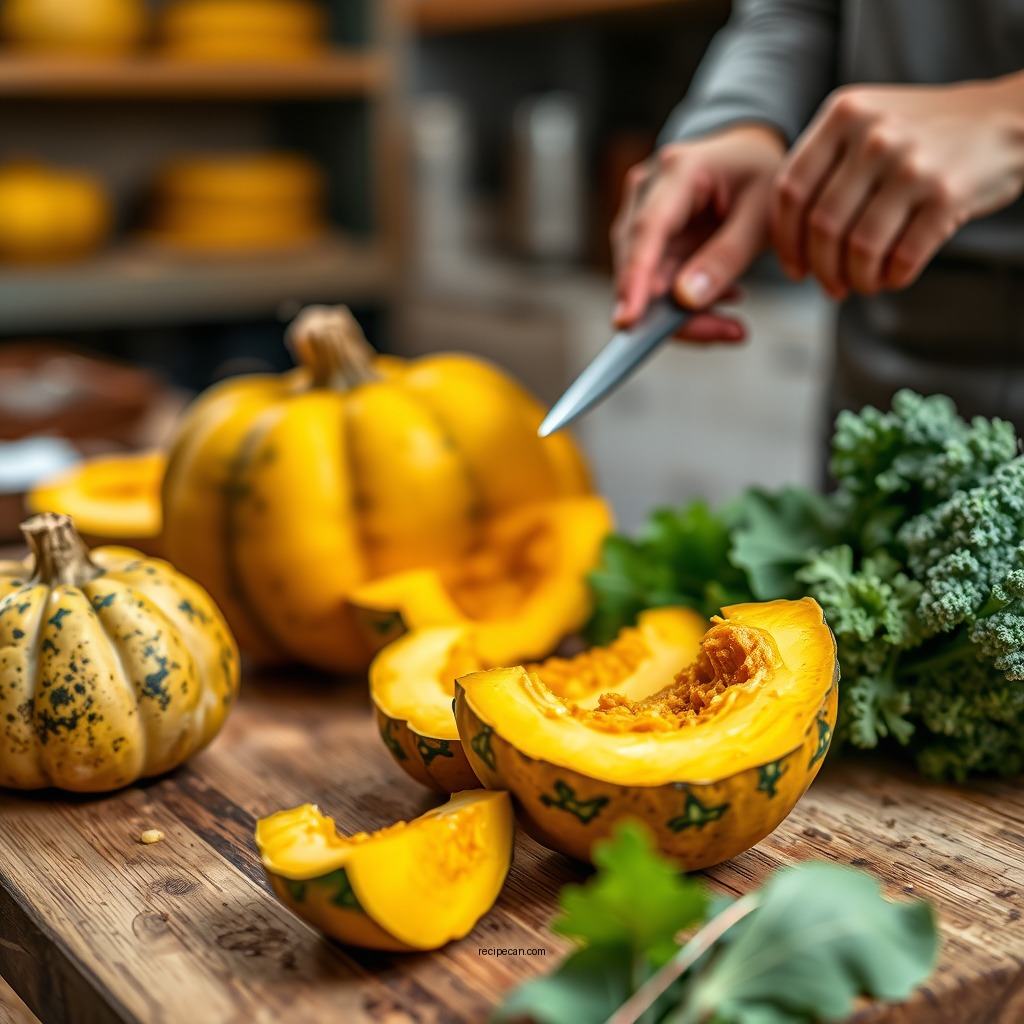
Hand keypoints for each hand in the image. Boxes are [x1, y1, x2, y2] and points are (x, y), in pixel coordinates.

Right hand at [612, 124, 785, 341]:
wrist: (748, 157)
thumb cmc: (760, 176)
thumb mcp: (763, 214)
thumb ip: (727, 256)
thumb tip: (686, 300)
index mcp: (680, 171)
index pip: (648, 230)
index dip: (635, 279)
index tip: (628, 322)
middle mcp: (647, 190)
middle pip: (640, 265)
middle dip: (675, 313)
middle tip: (728, 332)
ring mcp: (639, 215)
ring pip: (644, 282)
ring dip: (686, 312)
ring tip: (732, 320)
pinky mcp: (643, 241)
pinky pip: (655, 285)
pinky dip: (685, 304)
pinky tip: (723, 298)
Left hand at [773, 75, 1023, 297]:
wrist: (1009, 117)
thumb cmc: (922, 135)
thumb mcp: (867, 123)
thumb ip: (824, 166)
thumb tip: (786, 243)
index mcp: (843, 114)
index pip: (790, 192)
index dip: (786, 241)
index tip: (795, 269)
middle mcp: (874, 134)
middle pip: (822, 226)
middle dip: (822, 270)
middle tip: (831, 288)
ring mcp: (911, 164)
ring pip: (859, 248)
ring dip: (857, 279)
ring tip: (864, 284)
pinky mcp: (947, 194)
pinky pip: (902, 257)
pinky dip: (892, 278)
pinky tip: (893, 277)